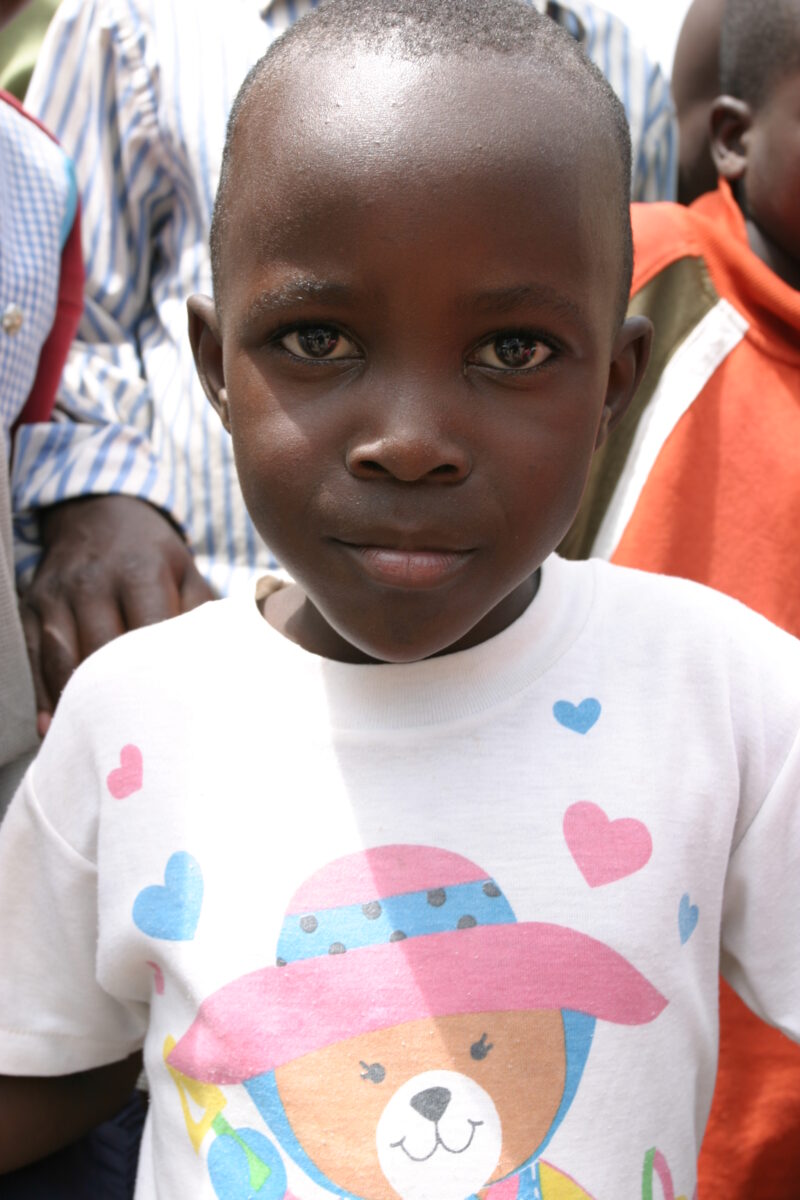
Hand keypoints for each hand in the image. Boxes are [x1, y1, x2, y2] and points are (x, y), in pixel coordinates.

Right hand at [20, 495, 214, 733]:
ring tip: (99, 739)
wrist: (98, 511)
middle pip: (103, 651)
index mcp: (140, 571)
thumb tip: (234, 661)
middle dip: (121, 695)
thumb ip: (204, 616)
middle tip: (141, 739)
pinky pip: (33, 656)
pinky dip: (43, 692)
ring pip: (64, 657)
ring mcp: (57, 594)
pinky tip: (55, 725)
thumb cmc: (152, 555)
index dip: (160, 675)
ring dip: (78, 700)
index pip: (148, 634)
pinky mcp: (33, 605)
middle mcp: (93, 581)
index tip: (176, 712)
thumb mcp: (186, 571)